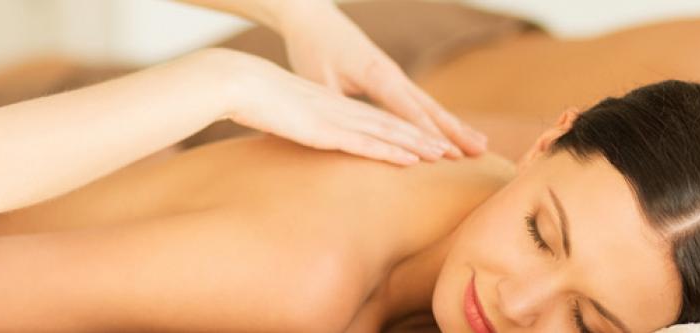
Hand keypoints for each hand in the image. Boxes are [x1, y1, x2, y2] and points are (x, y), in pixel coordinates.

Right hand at [212, 49, 454, 164]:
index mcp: (340, 105)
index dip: (414, 129)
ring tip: (450, 156)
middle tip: (463, 149)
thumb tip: (313, 138)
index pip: (386, 118)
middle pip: (398, 123)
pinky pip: (366, 142)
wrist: (236, 81)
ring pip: (390, 132)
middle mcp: (346, 108)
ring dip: (421, 145)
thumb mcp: (289, 116)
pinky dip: (392, 151)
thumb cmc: (255, 99)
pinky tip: (413, 160)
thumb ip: (306, 127)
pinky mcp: (326, 129)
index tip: (439, 142)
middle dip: (433, 137)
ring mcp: (338, 117)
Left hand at [275, 2, 486, 157]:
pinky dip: (440, 119)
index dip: (428, 134)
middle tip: (482, 152)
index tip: (448, 155)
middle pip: (431, 108)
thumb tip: (347, 134)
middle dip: (456, 132)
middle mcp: (393, 75)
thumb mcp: (318, 80)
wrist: (314, 18)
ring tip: (481, 145)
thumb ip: (337, 106)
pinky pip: (421, 102)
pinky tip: (453, 132)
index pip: (408, 110)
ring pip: (431, 105)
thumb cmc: (312, 49)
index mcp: (377, 75)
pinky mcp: (391, 78)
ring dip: (456, 126)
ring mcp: (395, 76)